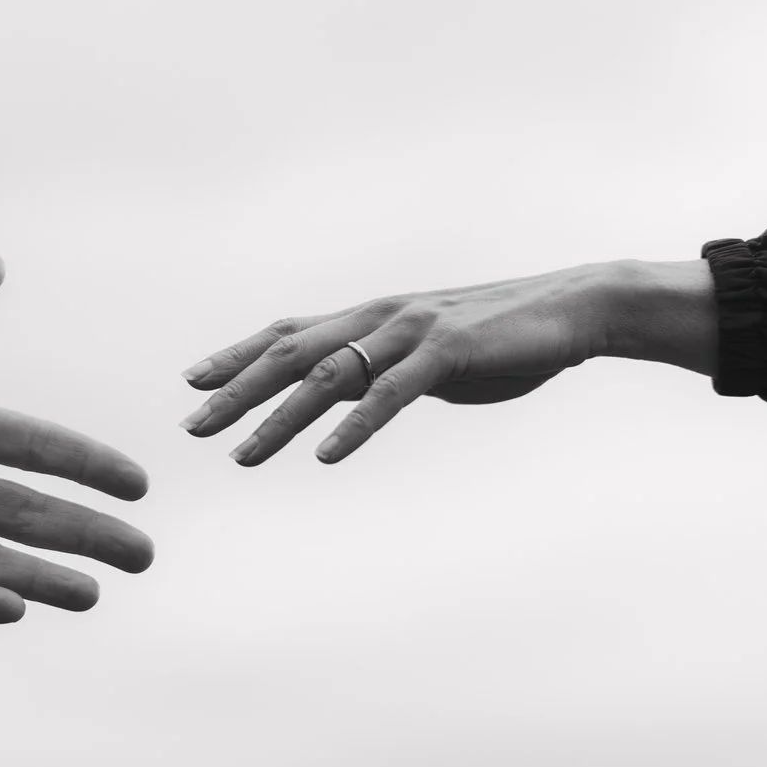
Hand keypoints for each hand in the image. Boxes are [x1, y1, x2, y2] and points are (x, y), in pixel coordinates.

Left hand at [180, 259, 715, 465]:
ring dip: (279, 418)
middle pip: (290, 353)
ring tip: (242, 456)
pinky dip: (354, 426)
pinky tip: (325, 457)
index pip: (288, 334)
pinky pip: (390, 394)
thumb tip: (343, 400)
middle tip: (191, 428)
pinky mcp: (447, 353)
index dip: (237, 356)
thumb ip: (383, 373)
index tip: (192, 384)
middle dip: (236, 391)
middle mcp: (380, 318)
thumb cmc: (503, 337)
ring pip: (329, 376)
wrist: (575, 309)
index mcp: (372, 318)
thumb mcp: (428, 358)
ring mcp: (411, 332)